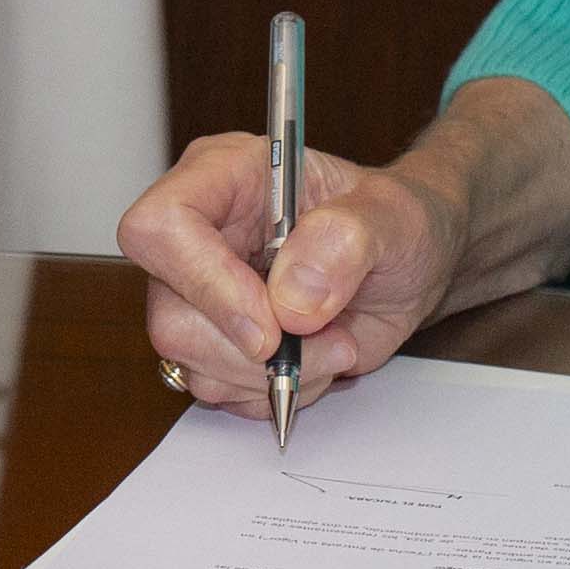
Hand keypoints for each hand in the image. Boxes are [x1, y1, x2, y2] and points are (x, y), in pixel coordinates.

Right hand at [120, 134, 455, 420]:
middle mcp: (200, 234)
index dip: (205, 281)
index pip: (161, 225)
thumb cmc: (396, 223)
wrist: (408, 267)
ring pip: (189, 361)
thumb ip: (346, 240)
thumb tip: (292, 297)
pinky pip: (219, 391)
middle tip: (324, 339)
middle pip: (169, 313)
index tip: (271, 321)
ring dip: (273, 374)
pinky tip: (312, 360)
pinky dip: (274, 392)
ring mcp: (202, 292)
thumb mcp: (394, 216)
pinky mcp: (217, 340)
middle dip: (252, 349)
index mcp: (224, 176)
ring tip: (332, 344)